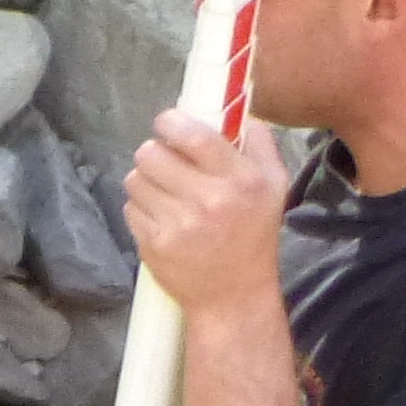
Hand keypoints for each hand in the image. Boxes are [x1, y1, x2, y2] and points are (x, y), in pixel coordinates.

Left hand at [122, 110, 288, 316]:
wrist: (233, 295)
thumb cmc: (254, 235)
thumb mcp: (274, 186)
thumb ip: (259, 143)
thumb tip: (240, 109)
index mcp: (240, 180)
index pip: (193, 136)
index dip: (170, 122)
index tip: (167, 123)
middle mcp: (208, 201)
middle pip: (150, 153)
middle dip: (154, 153)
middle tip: (164, 162)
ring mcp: (178, 225)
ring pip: (135, 179)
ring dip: (145, 181)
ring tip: (163, 192)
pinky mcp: (153, 244)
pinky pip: (130, 208)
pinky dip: (141, 209)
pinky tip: (161, 218)